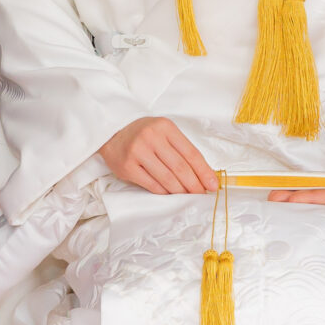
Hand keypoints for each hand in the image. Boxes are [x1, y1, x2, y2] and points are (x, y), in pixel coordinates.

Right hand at [99, 117, 217, 194]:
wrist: (111, 132)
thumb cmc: (143, 134)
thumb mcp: (163, 132)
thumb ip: (180, 149)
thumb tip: (203, 174)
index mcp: (166, 127)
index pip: (191, 153)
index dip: (204, 172)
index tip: (213, 185)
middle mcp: (152, 138)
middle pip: (180, 167)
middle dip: (195, 184)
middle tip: (202, 195)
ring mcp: (138, 152)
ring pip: (167, 178)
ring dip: (181, 191)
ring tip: (188, 196)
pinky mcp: (128, 167)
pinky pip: (152, 184)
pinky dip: (164, 192)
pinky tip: (171, 195)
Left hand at [270, 148, 324, 206]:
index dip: (309, 198)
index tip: (291, 198)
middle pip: (317, 197)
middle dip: (295, 198)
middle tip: (273, 198)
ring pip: (316, 190)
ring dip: (297, 192)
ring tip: (275, 194)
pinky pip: (320, 182)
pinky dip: (306, 184)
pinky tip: (292, 187)